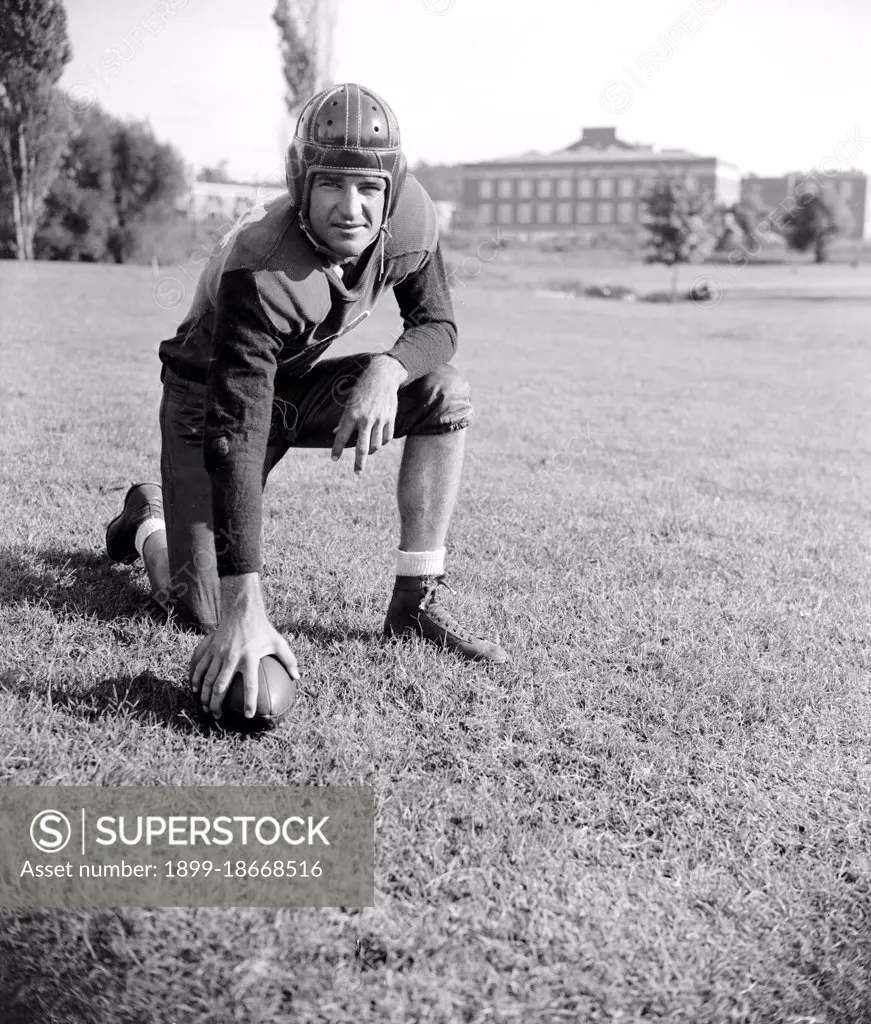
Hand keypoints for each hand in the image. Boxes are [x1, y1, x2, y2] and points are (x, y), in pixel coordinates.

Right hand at [188, 574, 299, 718]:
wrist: (242, 610)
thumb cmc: (262, 628)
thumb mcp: (278, 643)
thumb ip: (289, 660)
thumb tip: (297, 677)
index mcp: (249, 658)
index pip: (250, 685)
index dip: (249, 702)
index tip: (248, 716)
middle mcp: (231, 657)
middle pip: (220, 686)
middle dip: (216, 704)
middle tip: (217, 716)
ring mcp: (218, 652)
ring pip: (206, 678)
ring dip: (204, 695)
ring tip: (205, 708)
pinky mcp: (209, 647)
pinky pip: (198, 665)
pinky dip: (195, 678)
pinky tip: (194, 688)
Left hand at [331, 356, 407, 474]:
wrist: (382, 376)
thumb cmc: (362, 389)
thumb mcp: (349, 402)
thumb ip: (344, 420)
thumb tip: (336, 433)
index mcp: (351, 415)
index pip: (342, 437)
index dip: (337, 449)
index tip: (334, 459)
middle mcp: (365, 419)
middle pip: (362, 448)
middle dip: (359, 463)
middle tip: (357, 473)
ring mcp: (379, 420)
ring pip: (376, 445)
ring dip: (371, 452)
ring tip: (368, 454)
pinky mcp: (390, 419)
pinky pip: (387, 438)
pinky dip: (382, 442)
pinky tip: (379, 443)